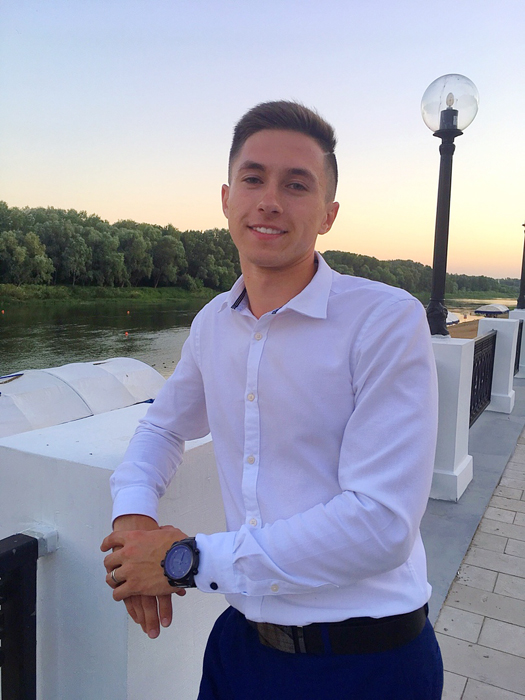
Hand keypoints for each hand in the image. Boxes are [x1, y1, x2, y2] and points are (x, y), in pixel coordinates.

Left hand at [101, 516, 186, 637]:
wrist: (185, 561)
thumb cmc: (179, 546)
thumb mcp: (168, 532)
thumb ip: (160, 531)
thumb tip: (161, 531)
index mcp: (135, 537)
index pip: (113, 539)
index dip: (106, 544)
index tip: (104, 547)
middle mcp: (128, 553)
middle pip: (108, 560)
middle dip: (110, 565)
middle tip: (113, 569)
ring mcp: (130, 570)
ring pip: (110, 578)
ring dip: (113, 581)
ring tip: (116, 584)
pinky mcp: (135, 586)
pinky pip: (117, 593)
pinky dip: (118, 594)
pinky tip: (122, 594)